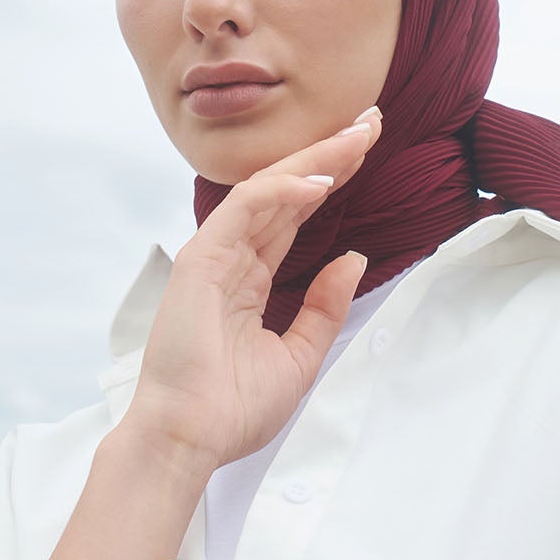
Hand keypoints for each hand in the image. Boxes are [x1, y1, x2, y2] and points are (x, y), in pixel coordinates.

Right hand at [124, 107, 381, 470]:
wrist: (190, 438)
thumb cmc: (233, 407)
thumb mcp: (299, 355)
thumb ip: (323, 306)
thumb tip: (354, 259)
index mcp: (249, 277)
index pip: (294, 214)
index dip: (330, 178)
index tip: (366, 149)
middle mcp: (232, 257)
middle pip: (287, 191)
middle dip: (329, 153)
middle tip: (370, 120)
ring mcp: (215, 255)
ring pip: (268, 189)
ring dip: (314, 159)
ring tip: (356, 136)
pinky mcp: (202, 259)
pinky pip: (244, 210)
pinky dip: (283, 190)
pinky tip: (320, 180)